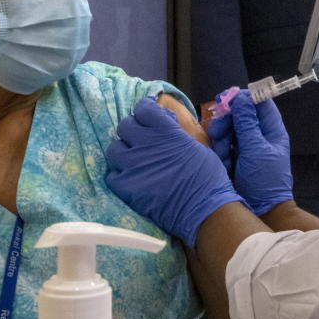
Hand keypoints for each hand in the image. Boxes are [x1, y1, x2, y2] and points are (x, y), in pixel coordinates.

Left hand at [105, 97, 245, 246]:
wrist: (203, 209)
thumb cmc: (207, 176)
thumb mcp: (195, 144)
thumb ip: (175, 132)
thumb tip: (166, 124)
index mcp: (165, 130)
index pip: (142, 108)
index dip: (144, 110)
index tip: (147, 114)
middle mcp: (145, 143)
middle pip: (124, 126)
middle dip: (132, 130)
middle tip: (140, 138)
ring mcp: (133, 165)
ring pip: (114, 149)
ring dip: (123, 152)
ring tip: (132, 160)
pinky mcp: (126, 187)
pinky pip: (111, 175)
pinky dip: (119, 176)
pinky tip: (130, 179)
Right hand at [212, 91, 292, 215]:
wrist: (261, 211)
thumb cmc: (263, 181)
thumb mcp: (255, 150)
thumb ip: (247, 124)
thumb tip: (243, 99)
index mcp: (272, 131)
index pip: (261, 104)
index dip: (246, 99)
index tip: (228, 100)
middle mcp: (260, 135)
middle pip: (241, 115)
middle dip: (227, 122)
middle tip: (217, 131)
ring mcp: (247, 146)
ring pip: (229, 130)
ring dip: (222, 139)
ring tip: (223, 155)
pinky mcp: (236, 157)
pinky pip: (224, 145)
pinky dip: (221, 152)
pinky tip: (224, 163)